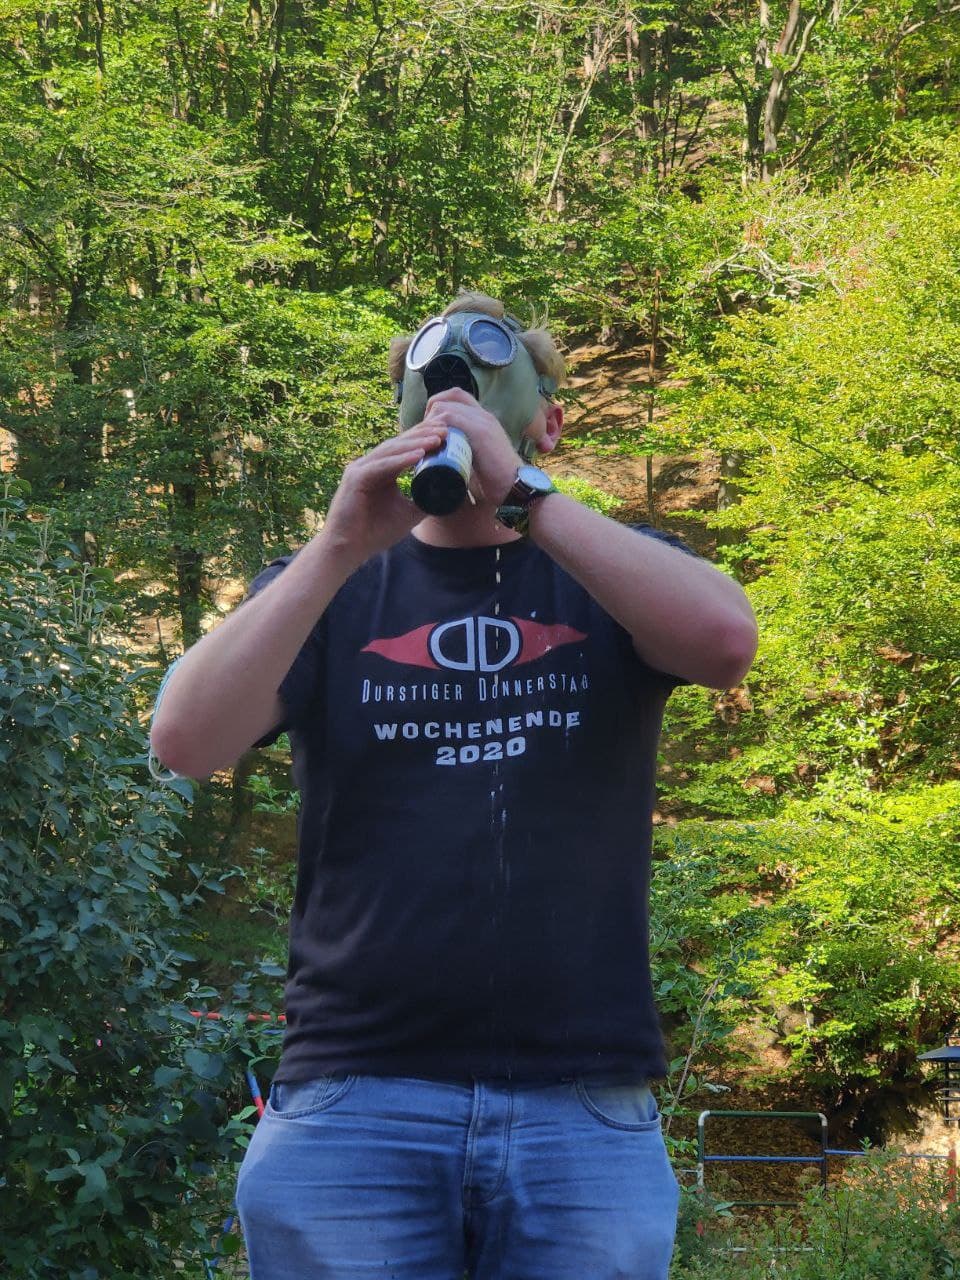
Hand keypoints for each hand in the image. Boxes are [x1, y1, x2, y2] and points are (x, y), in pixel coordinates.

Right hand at [323, 423, 447, 568]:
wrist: (348, 550)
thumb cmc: (374, 533)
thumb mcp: (408, 514)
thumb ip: (425, 502)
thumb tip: (449, 496)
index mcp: (382, 470)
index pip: (406, 448)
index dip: (425, 437)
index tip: (449, 431)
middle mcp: (370, 465)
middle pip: (400, 443)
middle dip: (423, 433)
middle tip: (447, 425)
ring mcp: (361, 469)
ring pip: (392, 451)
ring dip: (416, 443)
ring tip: (438, 437)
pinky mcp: (356, 478)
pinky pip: (382, 466)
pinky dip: (401, 460)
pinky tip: (419, 454)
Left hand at [420, 388, 521, 506]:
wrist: (516, 488)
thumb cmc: (498, 480)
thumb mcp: (480, 458)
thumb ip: (468, 451)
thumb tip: (448, 458)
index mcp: (485, 420)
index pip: (459, 396)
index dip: (441, 405)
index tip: (431, 426)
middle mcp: (484, 415)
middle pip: (451, 395)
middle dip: (432, 410)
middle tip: (424, 431)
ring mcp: (483, 421)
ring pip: (446, 406)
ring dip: (430, 422)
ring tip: (426, 440)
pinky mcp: (480, 432)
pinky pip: (449, 417)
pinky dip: (435, 427)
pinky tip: (431, 441)